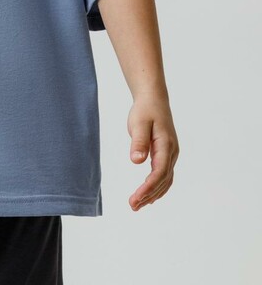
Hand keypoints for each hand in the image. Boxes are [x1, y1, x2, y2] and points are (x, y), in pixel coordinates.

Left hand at [127, 94, 178, 210]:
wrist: (154, 99)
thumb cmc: (145, 110)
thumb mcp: (138, 123)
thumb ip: (138, 142)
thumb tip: (137, 161)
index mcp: (166, 145)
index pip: (159, 172)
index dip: (148, 188)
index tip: (135, 198)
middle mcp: (172, 152)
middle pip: (163, 180)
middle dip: (148, 195)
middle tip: (132, 206)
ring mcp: (171, 154)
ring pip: (165, 180)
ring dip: (153, 194)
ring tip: (137, 205)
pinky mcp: (167, 154)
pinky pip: (165, 176)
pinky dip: (158, 188)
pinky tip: (149, 196)